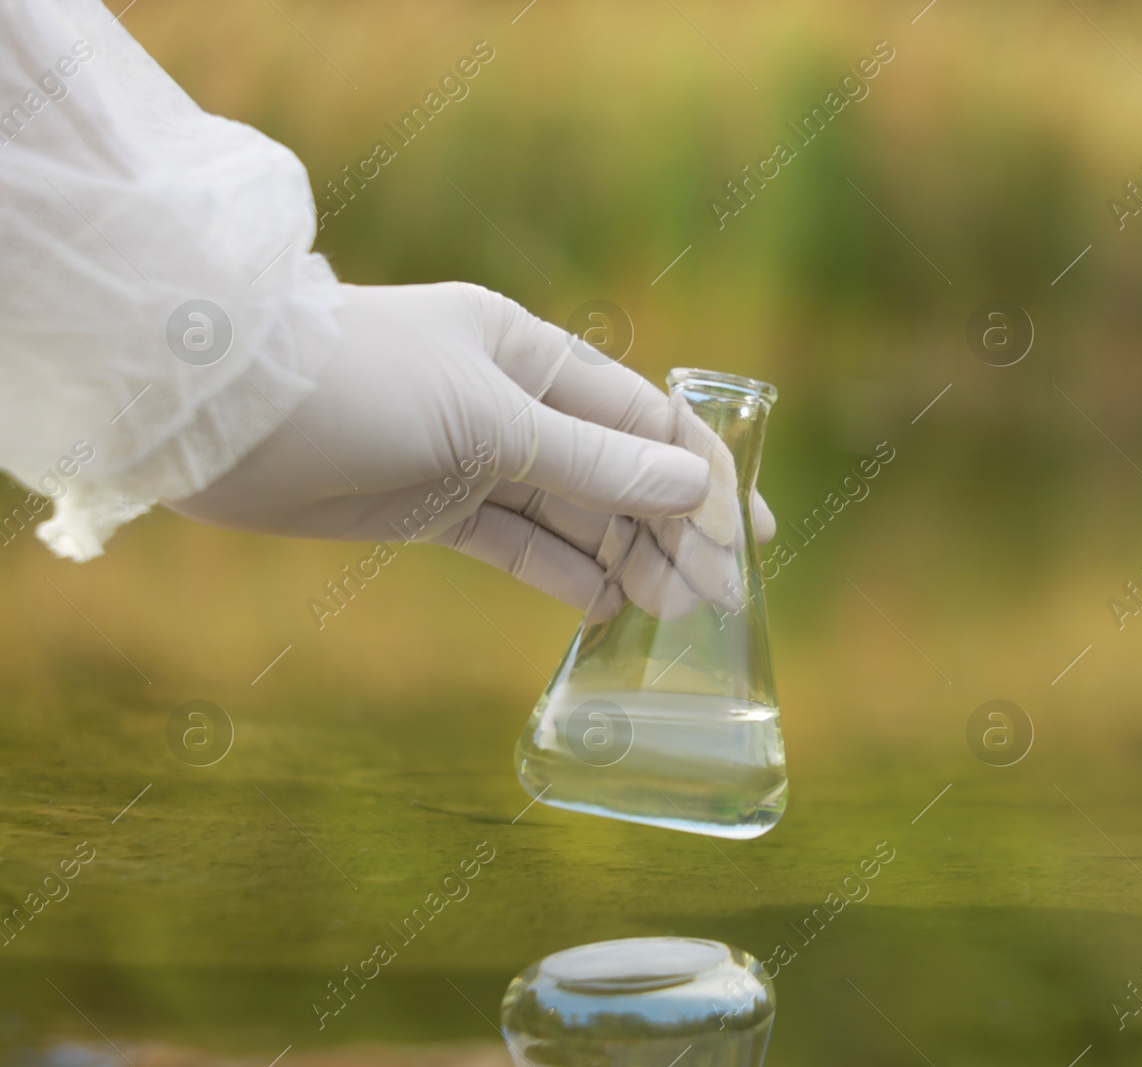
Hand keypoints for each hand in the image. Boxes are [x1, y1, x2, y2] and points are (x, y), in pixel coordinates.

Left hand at [167, 282, 774, 613]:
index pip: (645, 418)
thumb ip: (593, 459)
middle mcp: (512, 400)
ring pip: (573, 513)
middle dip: (672, 532)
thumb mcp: (491, 420)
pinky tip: (605, 608)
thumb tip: (692, 484)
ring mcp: (473, 454)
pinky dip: (559, 573)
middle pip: (617, 471)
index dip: (701, 478)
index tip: (745, 540)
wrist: (219, 413)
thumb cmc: (360, 386)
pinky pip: (516, 542)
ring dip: (625, 560)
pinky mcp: (432, 504)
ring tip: (676, 615)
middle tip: (722, 601)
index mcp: (533, 352)